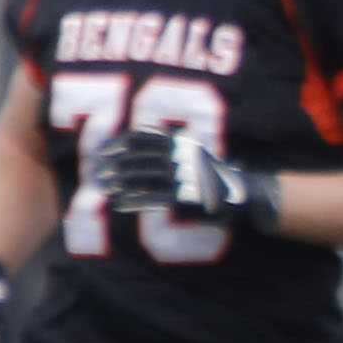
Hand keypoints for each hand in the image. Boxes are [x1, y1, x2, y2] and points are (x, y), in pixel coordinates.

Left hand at [89, 127, 281, 231]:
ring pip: (140, 177)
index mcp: (180, 144)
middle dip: (114, 164)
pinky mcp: (183, 197)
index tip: (103, 150)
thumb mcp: (199, 154)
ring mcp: (181, 177)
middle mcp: (178, 157)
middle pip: (136, 157)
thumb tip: (150, 145)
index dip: (119, 143)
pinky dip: (132, 200)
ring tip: (104, 188)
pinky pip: (151, 198)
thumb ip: (176, 148)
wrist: (245, 195)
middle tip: (97, 172)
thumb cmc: (221, 177)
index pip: (142, 138)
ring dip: (119, 182)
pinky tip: (119, 204)